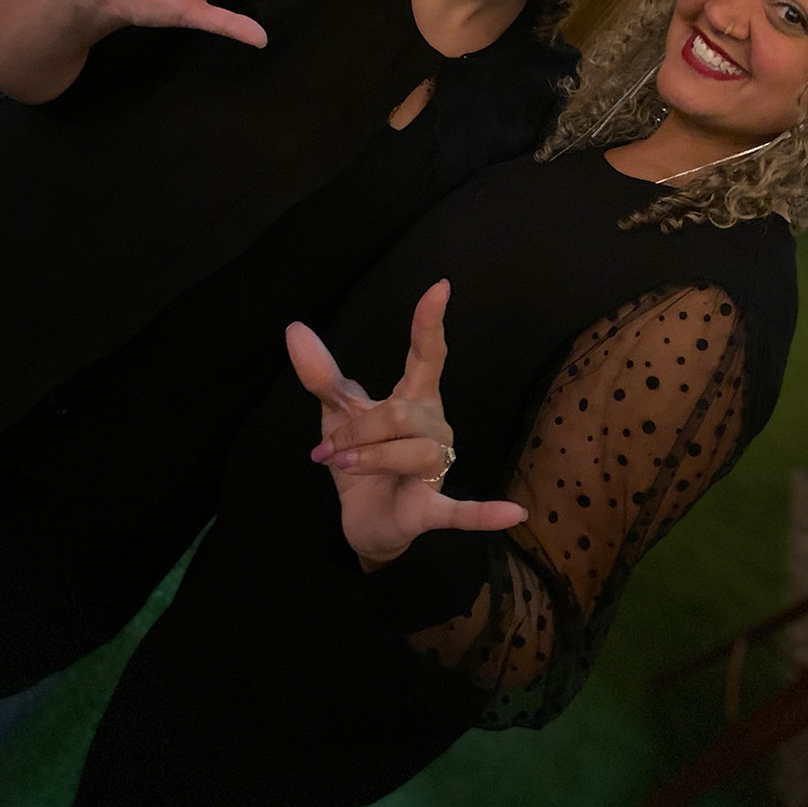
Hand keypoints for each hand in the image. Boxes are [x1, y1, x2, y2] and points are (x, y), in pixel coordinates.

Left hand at [287, 281, 527, 568]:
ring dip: (368, 458)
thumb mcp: (338, 414)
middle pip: (400, 412)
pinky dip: (485, 514)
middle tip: (329, 449)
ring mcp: (438, 467)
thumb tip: (294, 329)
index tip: (440, 287)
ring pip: (412, 450)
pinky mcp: (431, 508)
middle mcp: (434, 426)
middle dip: (357, 430)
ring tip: (345, 468)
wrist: (363, 519)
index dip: (429, 322)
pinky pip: (462, 510)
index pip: (427, 354)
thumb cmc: (361, 459)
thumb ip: (322, 375)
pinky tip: (514, 514)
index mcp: (416, 398)